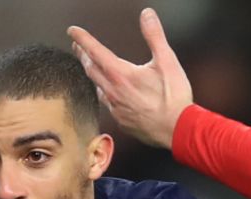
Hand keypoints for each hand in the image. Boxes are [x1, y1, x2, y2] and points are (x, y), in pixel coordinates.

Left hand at [67, 8, 192, 149]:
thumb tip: (147, 15)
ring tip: (92, 67)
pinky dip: (105, 94)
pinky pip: (108, 104)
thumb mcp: (167, 61)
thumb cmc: (174, 98)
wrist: (178, 130)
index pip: (95, 52)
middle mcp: (113, 92)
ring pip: (98, 88)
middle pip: (91, 70)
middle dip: (83, 55)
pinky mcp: (121, 121)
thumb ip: (155, 36)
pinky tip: (110, 93)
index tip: (72, 31)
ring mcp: (116, 109)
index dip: (82, 39)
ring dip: (93, 75)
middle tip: (77, 46)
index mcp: (121, 75)